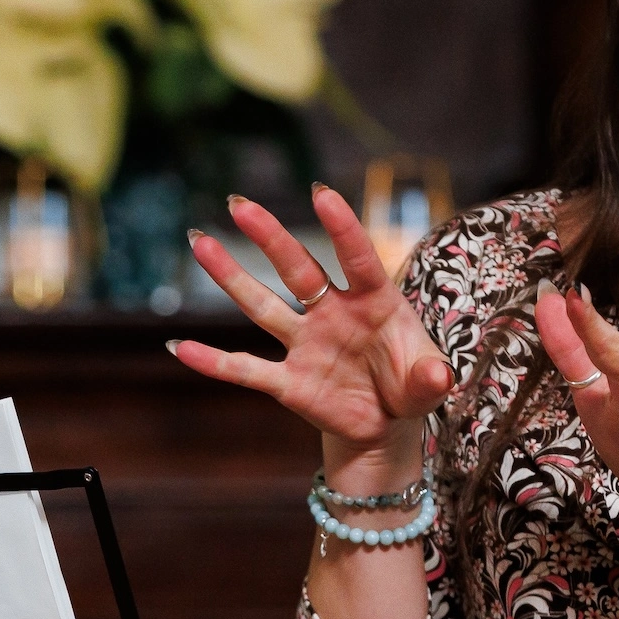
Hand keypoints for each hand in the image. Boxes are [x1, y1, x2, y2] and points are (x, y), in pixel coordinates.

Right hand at [171, 185, 453, 481]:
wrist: (386, 424)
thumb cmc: (410, 385)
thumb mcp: (429, 383)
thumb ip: (430, 377)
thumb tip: (438, 378)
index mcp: (375, 302)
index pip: (357, 259)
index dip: (341, 228)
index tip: (321, 193)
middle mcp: (334, 313)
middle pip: (298, 269)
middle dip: (271, 237)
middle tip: (239, 203)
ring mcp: (306, 344)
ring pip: (263, 305)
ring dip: (231, 277)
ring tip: (199, 242)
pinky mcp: (288, 382)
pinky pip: (246, 369)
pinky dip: (214, 361)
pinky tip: (179, 347)